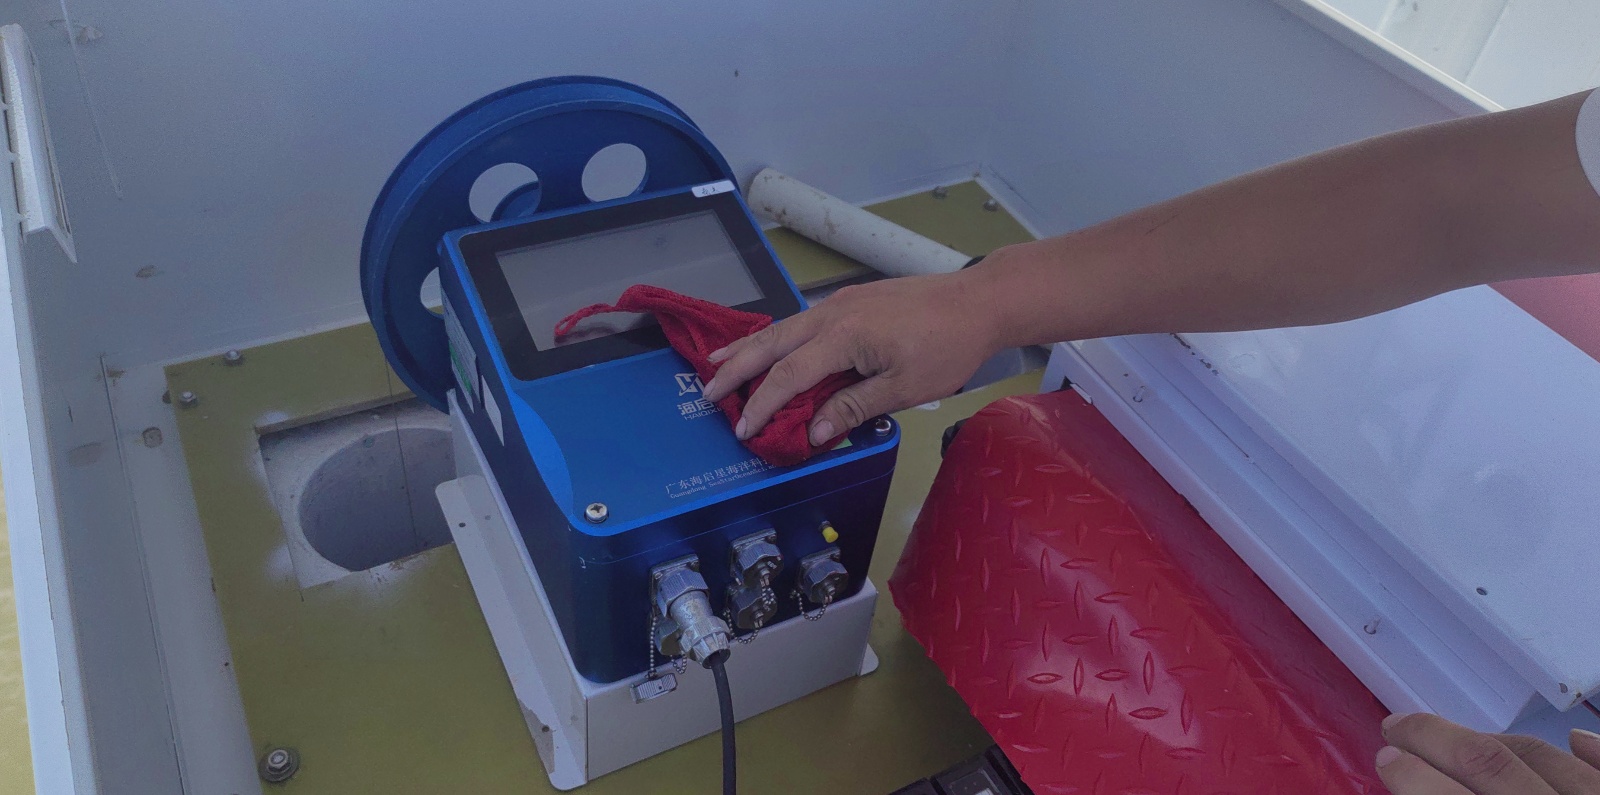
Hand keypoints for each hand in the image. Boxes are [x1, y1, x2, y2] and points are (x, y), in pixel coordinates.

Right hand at [702, 267, 1003, 444]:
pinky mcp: (852, 301)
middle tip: (707, 390)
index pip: (787, 377)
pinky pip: (802, 321)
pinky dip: (777, 336)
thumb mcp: (903, 388)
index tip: (743, 430)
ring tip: (720, 361)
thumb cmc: (948, 346)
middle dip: (736, 367)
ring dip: (751, 347)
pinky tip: (771, 345)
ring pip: (783, 327)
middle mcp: (832, 314)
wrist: (979, 302)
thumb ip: (854, 407)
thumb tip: (815, 431)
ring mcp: (841, 304)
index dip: (761, 405)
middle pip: (771, 344)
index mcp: (843, 337)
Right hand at [1377, 712, 1599, 793]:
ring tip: (1464, 742)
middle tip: (1400, 728)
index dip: (1413, 775)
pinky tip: (1575, 739)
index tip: (1387, 756)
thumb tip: (1409, 778)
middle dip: (1433, 737)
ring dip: (1495, 742)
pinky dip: (1590, 752)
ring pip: (1542, 756)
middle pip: (1488, 761)